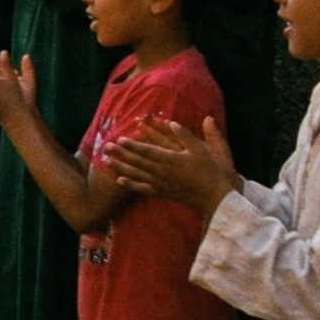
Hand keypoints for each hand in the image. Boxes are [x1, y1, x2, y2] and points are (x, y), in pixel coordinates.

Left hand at [111, 116, 240, 214]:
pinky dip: (130, 185)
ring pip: (137, 174)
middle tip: (105, 147)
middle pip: (138, 162)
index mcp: (172, 160)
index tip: (120, 139)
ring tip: (105, 161)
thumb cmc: (210, 170)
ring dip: (120, 167)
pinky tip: (119, 180)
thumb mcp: (202, 150)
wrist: (215, 197)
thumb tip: (172, 122)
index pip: (149, 151)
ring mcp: (161, 183)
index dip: (134, 145)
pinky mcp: (162, 193)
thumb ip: (186, 135)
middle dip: (121, 154)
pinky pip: (143, 189)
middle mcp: (163, 172)